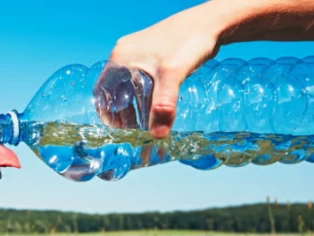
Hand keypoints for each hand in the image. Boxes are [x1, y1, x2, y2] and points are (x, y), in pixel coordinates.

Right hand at [104, 3, 223, 137]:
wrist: (211, 22)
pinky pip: (141, 81)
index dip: (107, 113)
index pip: (102, 92)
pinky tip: (156, 107)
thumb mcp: (173, 75)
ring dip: (135, 106)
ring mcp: (137, 54)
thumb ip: (164, 105)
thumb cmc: (189, 41)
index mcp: (120, 58)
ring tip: (146, 123)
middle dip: (122, 113)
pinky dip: (145, 96)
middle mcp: (125, 55)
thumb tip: (157, 135)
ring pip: (129, 87)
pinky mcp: (151, 56)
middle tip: (134, 131)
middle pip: (115, 91)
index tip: (118, 131)